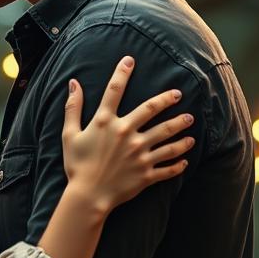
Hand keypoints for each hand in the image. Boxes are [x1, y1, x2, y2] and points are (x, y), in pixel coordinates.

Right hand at [61, 56, 193, 213]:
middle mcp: (126, 133)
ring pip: (167, 136)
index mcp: (106, 122)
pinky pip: (168, 167)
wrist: (88, 197)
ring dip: (181, 127)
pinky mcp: (147, 173)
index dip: (122, 72)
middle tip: (178, 94)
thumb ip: (73, 108)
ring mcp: (139, 153)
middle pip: (151, 109)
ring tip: (189, 121)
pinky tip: (186, 158)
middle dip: (167, 99)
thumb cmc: (77, 165)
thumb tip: (73, 83)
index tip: (130, 60)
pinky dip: (179, 163)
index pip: (114, 90)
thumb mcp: (69, 135)